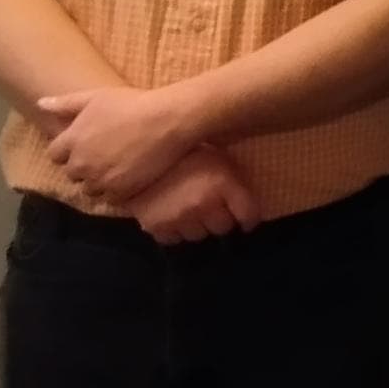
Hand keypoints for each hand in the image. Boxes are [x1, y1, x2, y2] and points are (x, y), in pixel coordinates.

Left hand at [38, 84, 197, 202]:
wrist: (165, 121)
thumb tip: (39, 103)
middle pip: (72, 174)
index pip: (54, 156)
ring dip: (98, 181)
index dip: (67, 152)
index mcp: (72, 140)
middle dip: (82, 167)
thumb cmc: (131, 104)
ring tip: (116, 168)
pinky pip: (109, 199)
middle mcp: (81, 163)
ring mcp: (99, 180)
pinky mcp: (119, 192)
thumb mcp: (95, 97)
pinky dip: (115, 191)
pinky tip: (127, 177)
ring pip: (89, 189)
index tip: (83, 146)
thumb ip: (65, 103)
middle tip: (103, 156)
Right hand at [124, 147, 261, 244]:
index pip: (248, 215)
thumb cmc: (184, 148)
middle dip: (220, 218)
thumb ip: (234, 178)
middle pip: (223, 228)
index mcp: (222, 183)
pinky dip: (174, 230)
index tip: (245, 219)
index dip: (249, 218)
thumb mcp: (216, 155)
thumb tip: (247, 202)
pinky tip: (171, 215)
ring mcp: (180, 218)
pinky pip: (173, 239)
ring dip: (197, 225)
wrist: (138, 149)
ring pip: (199, 235)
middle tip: (212, 207)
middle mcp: (204, 205)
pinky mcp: (157, 226)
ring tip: (190, 209)